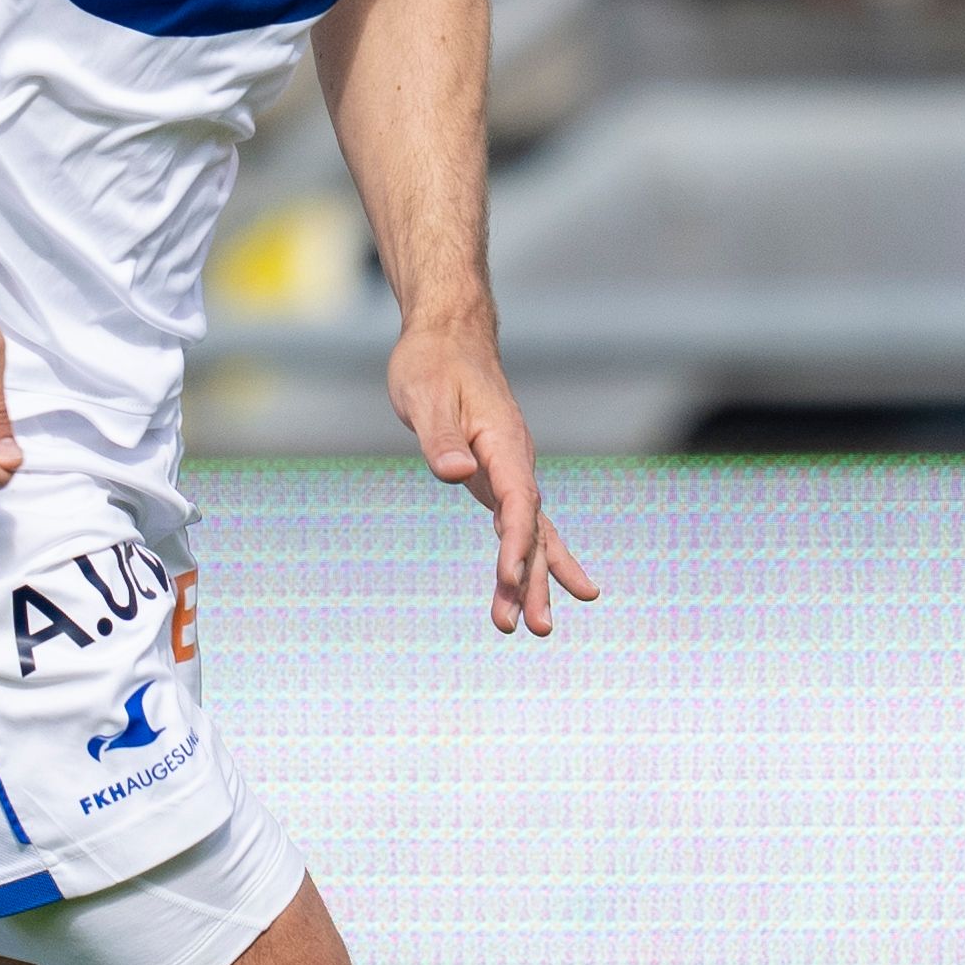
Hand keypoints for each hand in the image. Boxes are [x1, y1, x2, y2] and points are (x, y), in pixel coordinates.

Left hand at [388, 318, 600, 635]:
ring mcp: (510, 472)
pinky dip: (525, 556)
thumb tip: (458, 474)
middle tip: (538, 628)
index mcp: (504, 443)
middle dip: (534, 579)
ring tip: (535, 628)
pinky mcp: (498, 478)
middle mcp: (516, 462)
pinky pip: (518, 524)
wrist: (448, 336)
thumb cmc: (432, 363)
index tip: (507, 576)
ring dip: (531, 578)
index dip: (516, 541)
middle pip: (533, 528)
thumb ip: (441, 437)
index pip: (519, 501)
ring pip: (529, 532)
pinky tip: (524, 586)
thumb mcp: (426, 396)